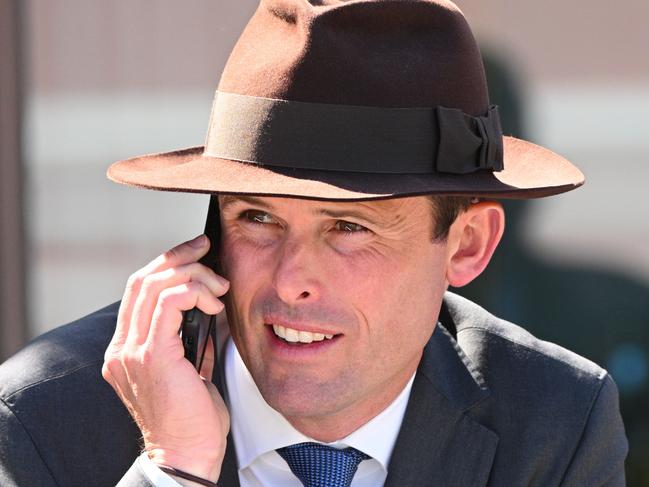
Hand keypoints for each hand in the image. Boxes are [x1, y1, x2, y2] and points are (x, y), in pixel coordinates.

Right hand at [102, 234, 229, 481]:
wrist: (187, 455)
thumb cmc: (193, 418)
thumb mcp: (190, 369)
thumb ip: (191, 338)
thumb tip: (210, 307)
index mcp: (127, 349)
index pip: (139, 291)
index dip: (167, 264)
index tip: (196, 252)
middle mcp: (122, 347)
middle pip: (142, 279)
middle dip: (178, 256)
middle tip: (206, 247)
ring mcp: (131, 351)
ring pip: (154, 285)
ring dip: (192, 275)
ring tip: (219, 286)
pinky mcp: (151, 355)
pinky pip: (169, 303)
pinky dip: (194, 293)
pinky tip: (215, 304)